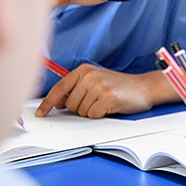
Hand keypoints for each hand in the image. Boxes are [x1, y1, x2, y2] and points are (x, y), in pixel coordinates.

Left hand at [36, 64, 155, 118]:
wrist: (144, 87)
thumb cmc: (119, 86)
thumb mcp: (95, 81)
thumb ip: (75, 89)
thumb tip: (56, 103)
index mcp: (83, 70)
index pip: (59, 88)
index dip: (47, 103)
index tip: (41, 113)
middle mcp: (89, 76)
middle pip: (69, 104)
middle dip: (80, 107)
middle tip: (96, 101)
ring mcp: (98, 86)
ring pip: (80, 111)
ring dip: (91, 111)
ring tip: (104, 102)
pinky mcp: (107, 97)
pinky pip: (93, 115)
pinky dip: (100, 114)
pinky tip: (109, 106)